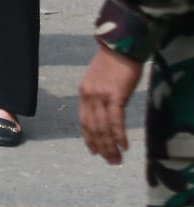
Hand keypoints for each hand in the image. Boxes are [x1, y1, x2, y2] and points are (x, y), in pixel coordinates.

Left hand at [79, 45, 142, 165]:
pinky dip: (118, 135)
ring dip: (110, 146)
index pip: (84, 121)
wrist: (121, 44)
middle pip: (92, 127)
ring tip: (116, 159)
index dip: (89, 138)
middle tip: (110, 161)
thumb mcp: (101, 79)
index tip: (94, 151)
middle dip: (101, 147)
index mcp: (84, 92)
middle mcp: (88, 96)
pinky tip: (123, 146)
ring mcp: (100, 96)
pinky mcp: (114, 95)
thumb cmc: (114, 61)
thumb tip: (107, 110)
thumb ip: (100, 95)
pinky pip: (115, 120)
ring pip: (102, 127)